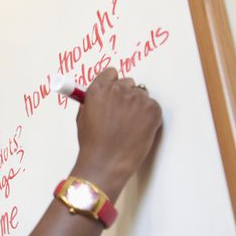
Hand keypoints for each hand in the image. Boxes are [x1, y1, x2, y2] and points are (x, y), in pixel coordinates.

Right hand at [73, 68, 161, 197]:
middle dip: (126, 95)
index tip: (113, 93)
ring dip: (137, 106)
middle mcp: (117, 89)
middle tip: (122, 114)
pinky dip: (148, 116)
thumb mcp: (83, 117)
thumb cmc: (93, 144)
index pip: (111, 73)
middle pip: (128, 82)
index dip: (112, 84)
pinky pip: (152, 106)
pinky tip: (138, 130)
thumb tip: (101, 94)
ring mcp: (137, 98)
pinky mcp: (153, 109)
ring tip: (129, 126)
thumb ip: (93, 100)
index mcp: (98, 89)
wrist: (106, 163)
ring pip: (141, 95)